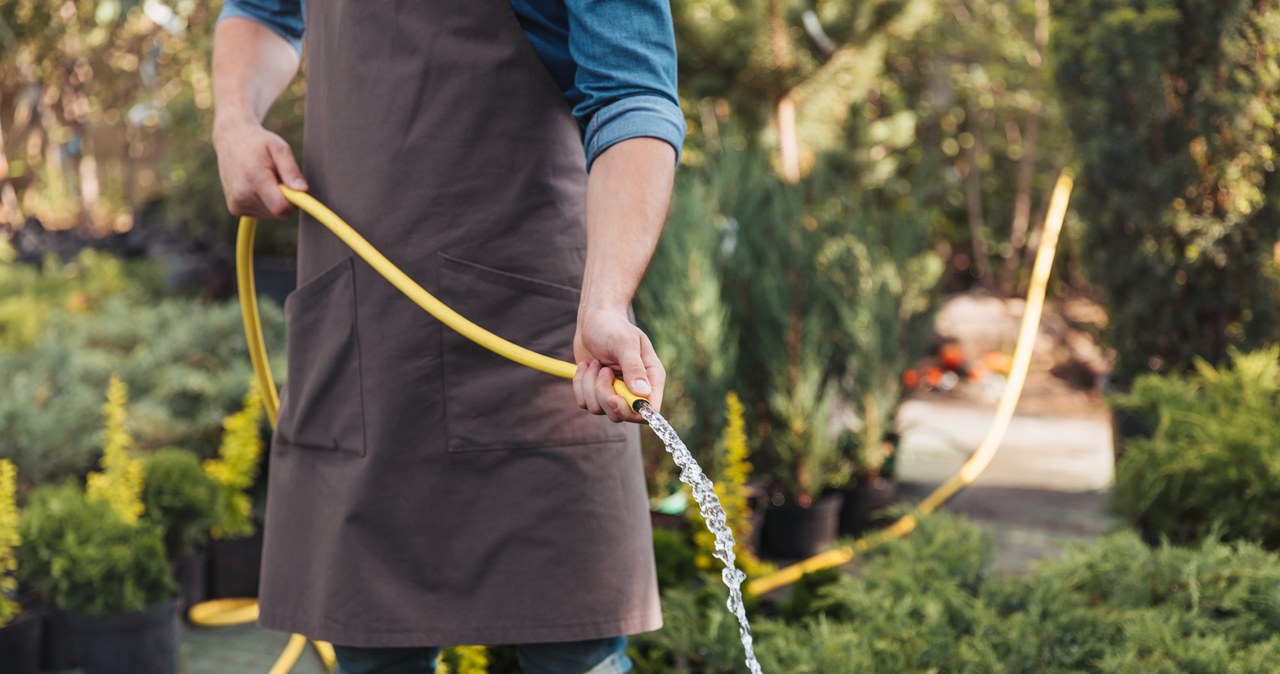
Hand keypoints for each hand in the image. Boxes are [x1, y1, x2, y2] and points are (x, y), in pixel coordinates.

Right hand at [212, 117, 306, 217]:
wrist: (231, 140)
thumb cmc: (259, 143)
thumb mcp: (280, 148)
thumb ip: (291, 170)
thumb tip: (302, 190)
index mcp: (254, 179)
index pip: (281, 208)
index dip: (294, 201)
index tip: (297, 190)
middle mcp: (242, 195)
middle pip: (278, 212)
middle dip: (284, 197)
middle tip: (276, 176)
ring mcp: (237, 204)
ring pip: (271, 213)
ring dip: (274, 198)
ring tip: (264, 178)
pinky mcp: (235, 208)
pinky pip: (261, 213)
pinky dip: (265, 202)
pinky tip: (257, 185)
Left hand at [573, 305, 664, 422]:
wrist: (593, 320)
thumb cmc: (613, 327)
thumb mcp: (625, 343)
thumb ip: (633, 368)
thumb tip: (642, 393)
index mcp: (651, 378)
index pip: (650, 409)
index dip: (632, 411)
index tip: (614, 398)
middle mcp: (635, 389)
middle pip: (623, 415)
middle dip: (606, 396)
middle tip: (604, 370)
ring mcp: (615, 393)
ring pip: (600, 410)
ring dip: (591, 385)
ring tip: (596, 363)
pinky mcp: (596, 392)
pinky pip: (585, 403)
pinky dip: (580, 384)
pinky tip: (587, 366)